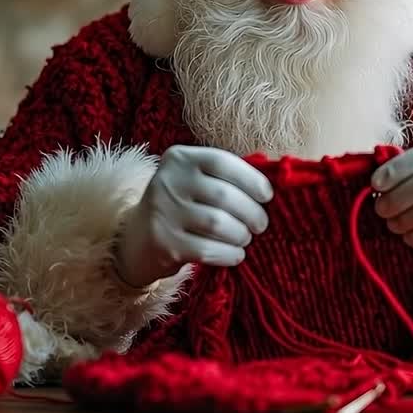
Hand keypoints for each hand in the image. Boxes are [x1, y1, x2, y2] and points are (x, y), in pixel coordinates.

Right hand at [112, 145, 273, 288]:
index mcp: (179, 158)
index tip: (267, 195)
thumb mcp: (194, 180)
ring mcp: (163, 213)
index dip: (251, 179)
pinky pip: (208, 250)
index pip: (222, 162)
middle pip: (224, 196)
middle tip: (261, 224)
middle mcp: (167, 181)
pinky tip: (236, 254)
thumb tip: (276, 180)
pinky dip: (229, 254)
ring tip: (245, 237)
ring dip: (241, 234)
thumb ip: (226, 177)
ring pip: (218, 224)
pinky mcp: (164, 243)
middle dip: (251, 213)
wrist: (136, 238)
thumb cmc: (181, 204)